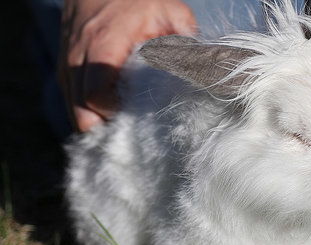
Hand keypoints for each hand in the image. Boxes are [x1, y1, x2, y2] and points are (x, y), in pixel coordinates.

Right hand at [59, 0, 196, 131]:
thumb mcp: (168, 11)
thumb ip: (186, 38)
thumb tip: (208, 70)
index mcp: (102, 45)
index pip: (96, 95)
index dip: (116, 114)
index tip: (140, 118)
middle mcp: (76, 60)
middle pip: (81, 114)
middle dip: (106, 129)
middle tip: (135, 130)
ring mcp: (67, 67)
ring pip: (74, 114)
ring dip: (97, 124)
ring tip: (125, 126)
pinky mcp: (65, 72)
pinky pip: (72, 104)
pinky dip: (89, 115)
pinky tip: (112, 114)